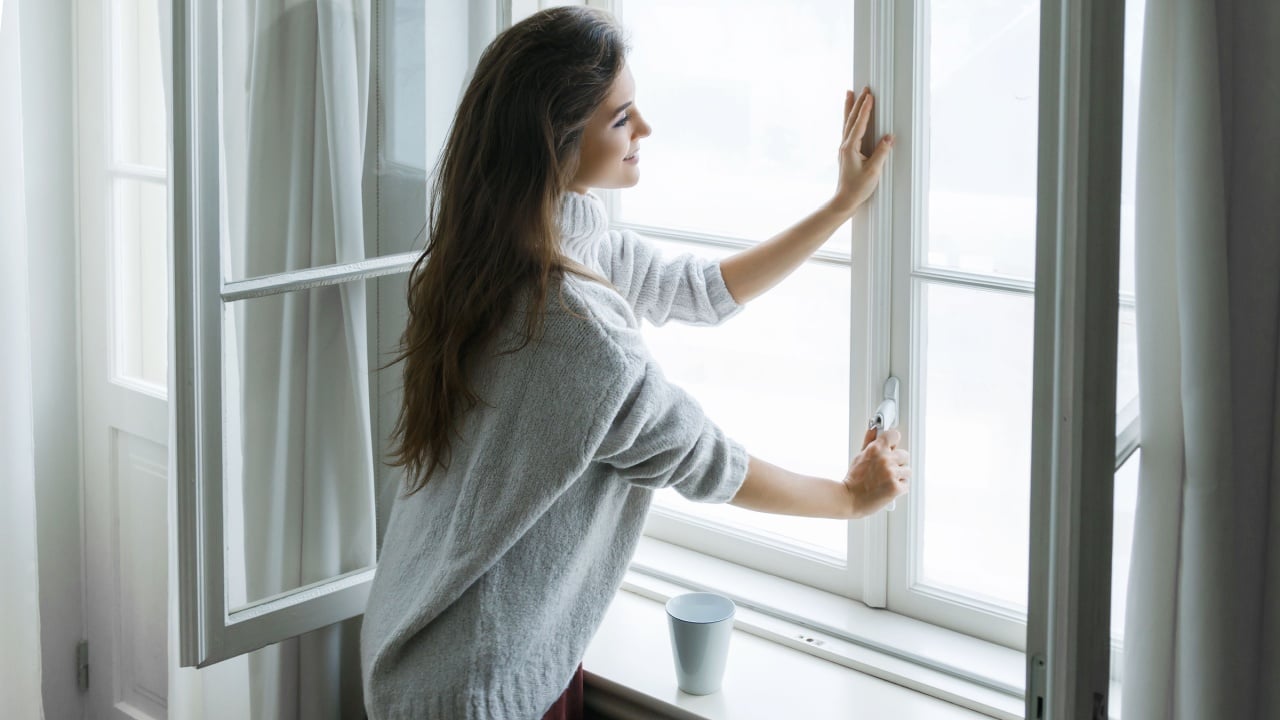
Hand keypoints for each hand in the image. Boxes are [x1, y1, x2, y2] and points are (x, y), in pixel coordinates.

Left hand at [830, 87, 893, 217]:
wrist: (844, 201)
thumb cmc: (858, 188)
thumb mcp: (873, 171)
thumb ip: (881, 152)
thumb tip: (889, 136)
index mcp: (850, 148)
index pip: (859, 124)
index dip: (865, 109)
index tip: (869, 95)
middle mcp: (844, 146)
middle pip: (851, 119)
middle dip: (857, 103)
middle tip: (863, 88)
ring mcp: (844, 149)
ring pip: (847, 123)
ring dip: (849, 107)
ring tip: (850, 93)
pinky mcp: (846, 153)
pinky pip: (848, 131)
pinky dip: (850, 119)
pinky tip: (851, 117)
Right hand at [842, 426, 909, 518]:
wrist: (849, 499)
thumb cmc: (853, 479)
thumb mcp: (859, 456)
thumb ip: (869, 441)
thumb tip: (873, 430)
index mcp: (876, 449)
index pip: (894, 435)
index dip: (893, 442)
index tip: (891, 447)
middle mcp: (885, 459)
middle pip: (905, 455)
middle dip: (897, 462)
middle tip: (886, 469)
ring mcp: (891, 474)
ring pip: (907, 471)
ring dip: (900, 476)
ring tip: (887, 480)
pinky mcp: (896, 488)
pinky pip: (906, 485)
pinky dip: (899, 488)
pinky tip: (888, 488)